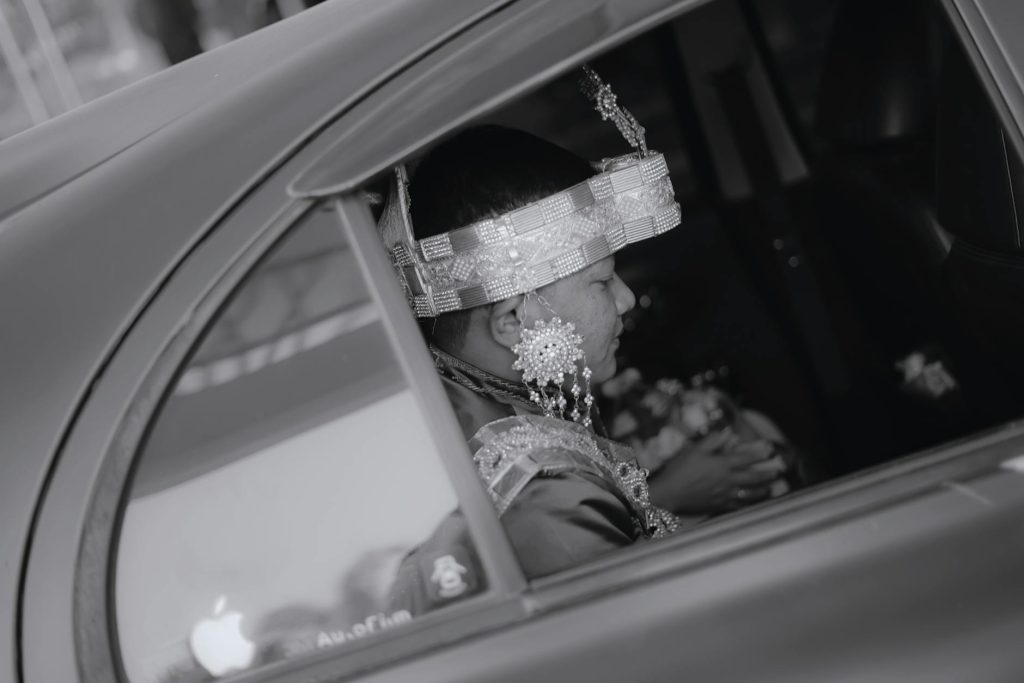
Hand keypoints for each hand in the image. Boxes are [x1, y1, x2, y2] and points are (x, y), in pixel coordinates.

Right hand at [647, 433, 781, 514]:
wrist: (670, 493)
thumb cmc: (680, 469)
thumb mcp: (694, 449)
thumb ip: (713, 440)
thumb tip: (728, 433)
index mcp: (722, 464)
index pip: (746, 457)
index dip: (760, 452)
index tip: (770, 449)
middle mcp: (728, 480)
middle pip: (753, 477)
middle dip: (767, 473)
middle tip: (778, 471)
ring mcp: (725, 494)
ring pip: (750, 493)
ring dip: (763, 490)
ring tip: (771, 488)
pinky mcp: (720, 505)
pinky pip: (739, 505)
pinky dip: (748, 503)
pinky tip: (753, 501)